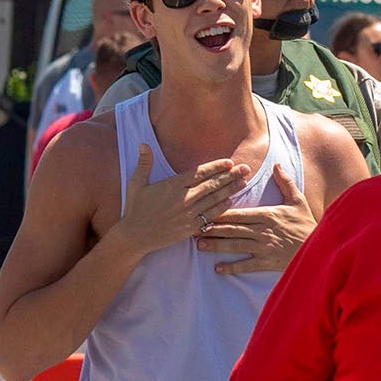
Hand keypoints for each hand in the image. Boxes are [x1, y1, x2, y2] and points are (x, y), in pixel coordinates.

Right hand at [110, 146, 248, 259]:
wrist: (135, 236)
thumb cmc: (135, 208)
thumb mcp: (136, 184)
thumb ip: (144, 163)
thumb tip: (143, 144)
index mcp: (172, 186)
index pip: (199, 173)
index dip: (216, 167)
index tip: (229, 162)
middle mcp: (183, 198)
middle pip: (212, 185)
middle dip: (231, 175)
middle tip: (246, 168)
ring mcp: (188, 214)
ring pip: (214, 199)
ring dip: (231, 190)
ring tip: (244, 181)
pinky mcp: (190, 227)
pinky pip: (210, 216)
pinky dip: (221, 208)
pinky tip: (231, 201)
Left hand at [198, 166, 315, 274]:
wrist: (319, 247)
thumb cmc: (307, 224)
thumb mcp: (298, 201)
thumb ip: (285, 183)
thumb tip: (277, 165)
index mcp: (266, 214)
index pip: (238, 213)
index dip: (219, 212)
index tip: (204, 211)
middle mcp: (261, 230)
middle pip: (231, 228)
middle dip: (211, 228)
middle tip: (194, 228)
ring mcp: (263, 247)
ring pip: (234, 245)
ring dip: (216, 245)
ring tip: (200, 245)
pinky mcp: (267, 262)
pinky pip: (246, 264)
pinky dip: (232, 266)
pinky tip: (218, 268)